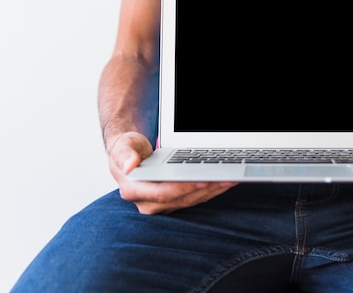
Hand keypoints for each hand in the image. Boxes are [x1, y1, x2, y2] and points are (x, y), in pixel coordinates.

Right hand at [107, 132, 236, 213]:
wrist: (132, 156)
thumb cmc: (128, 149)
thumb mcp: (124, 146)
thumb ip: (125, 154)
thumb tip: (129, 165)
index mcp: (133, 191)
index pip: (162, 193)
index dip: (183, 188)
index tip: (201, 181)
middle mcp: (147, 203)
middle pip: (181, 199)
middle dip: (204, 190)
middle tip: (223, 179)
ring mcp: (161, 205)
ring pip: (190, 201)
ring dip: (211, 191)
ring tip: (229, 180)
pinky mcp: (173, 203)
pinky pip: (193, 199)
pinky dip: (209, 191)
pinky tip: (222, 183)